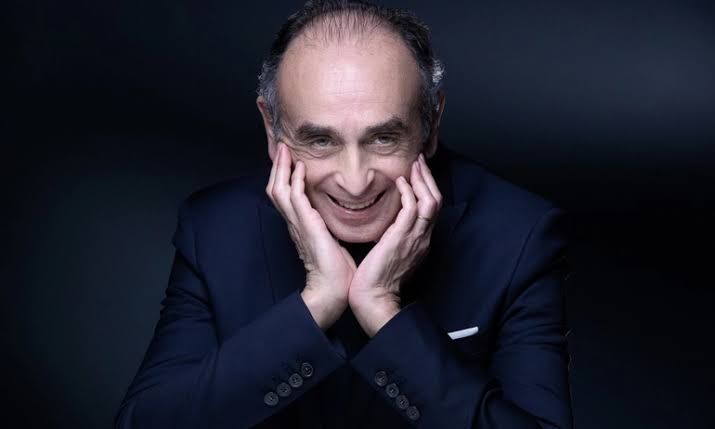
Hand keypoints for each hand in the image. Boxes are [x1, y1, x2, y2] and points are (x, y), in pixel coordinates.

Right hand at [266, 143, 355, 329]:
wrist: (333, 289)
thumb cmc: (337, 269)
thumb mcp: (332, 240)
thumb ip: (329, 226)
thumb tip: (336, 216)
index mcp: (300, 225)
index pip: (286, 194)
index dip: (284, 175)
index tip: (289, 158)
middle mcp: (294, 223)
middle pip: (275, 188)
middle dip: (277, 166)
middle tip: (282, 146)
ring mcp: (298, 224)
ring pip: (279, 190)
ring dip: (281, 168)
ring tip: (285, 150)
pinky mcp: (307, 226)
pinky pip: (295, 199)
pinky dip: (295, 181)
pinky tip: (300, 168)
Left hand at [348, 154, 441, 336]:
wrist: (373, 298)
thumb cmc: (375, 278)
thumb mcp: (389, 252)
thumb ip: (393, 236)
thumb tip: (386, 223)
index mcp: (420, 241)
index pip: (430, 208)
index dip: (426, 188)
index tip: (416, 172)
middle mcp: (422, 238)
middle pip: (436, 200)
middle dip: (428, 178)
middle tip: (419, 160)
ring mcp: (415, 238)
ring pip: (430, 201)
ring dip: (422, 180)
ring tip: (413, 164)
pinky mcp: (402, 238)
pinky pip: (413, 209)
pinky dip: (409, 192)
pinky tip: (400, 182)